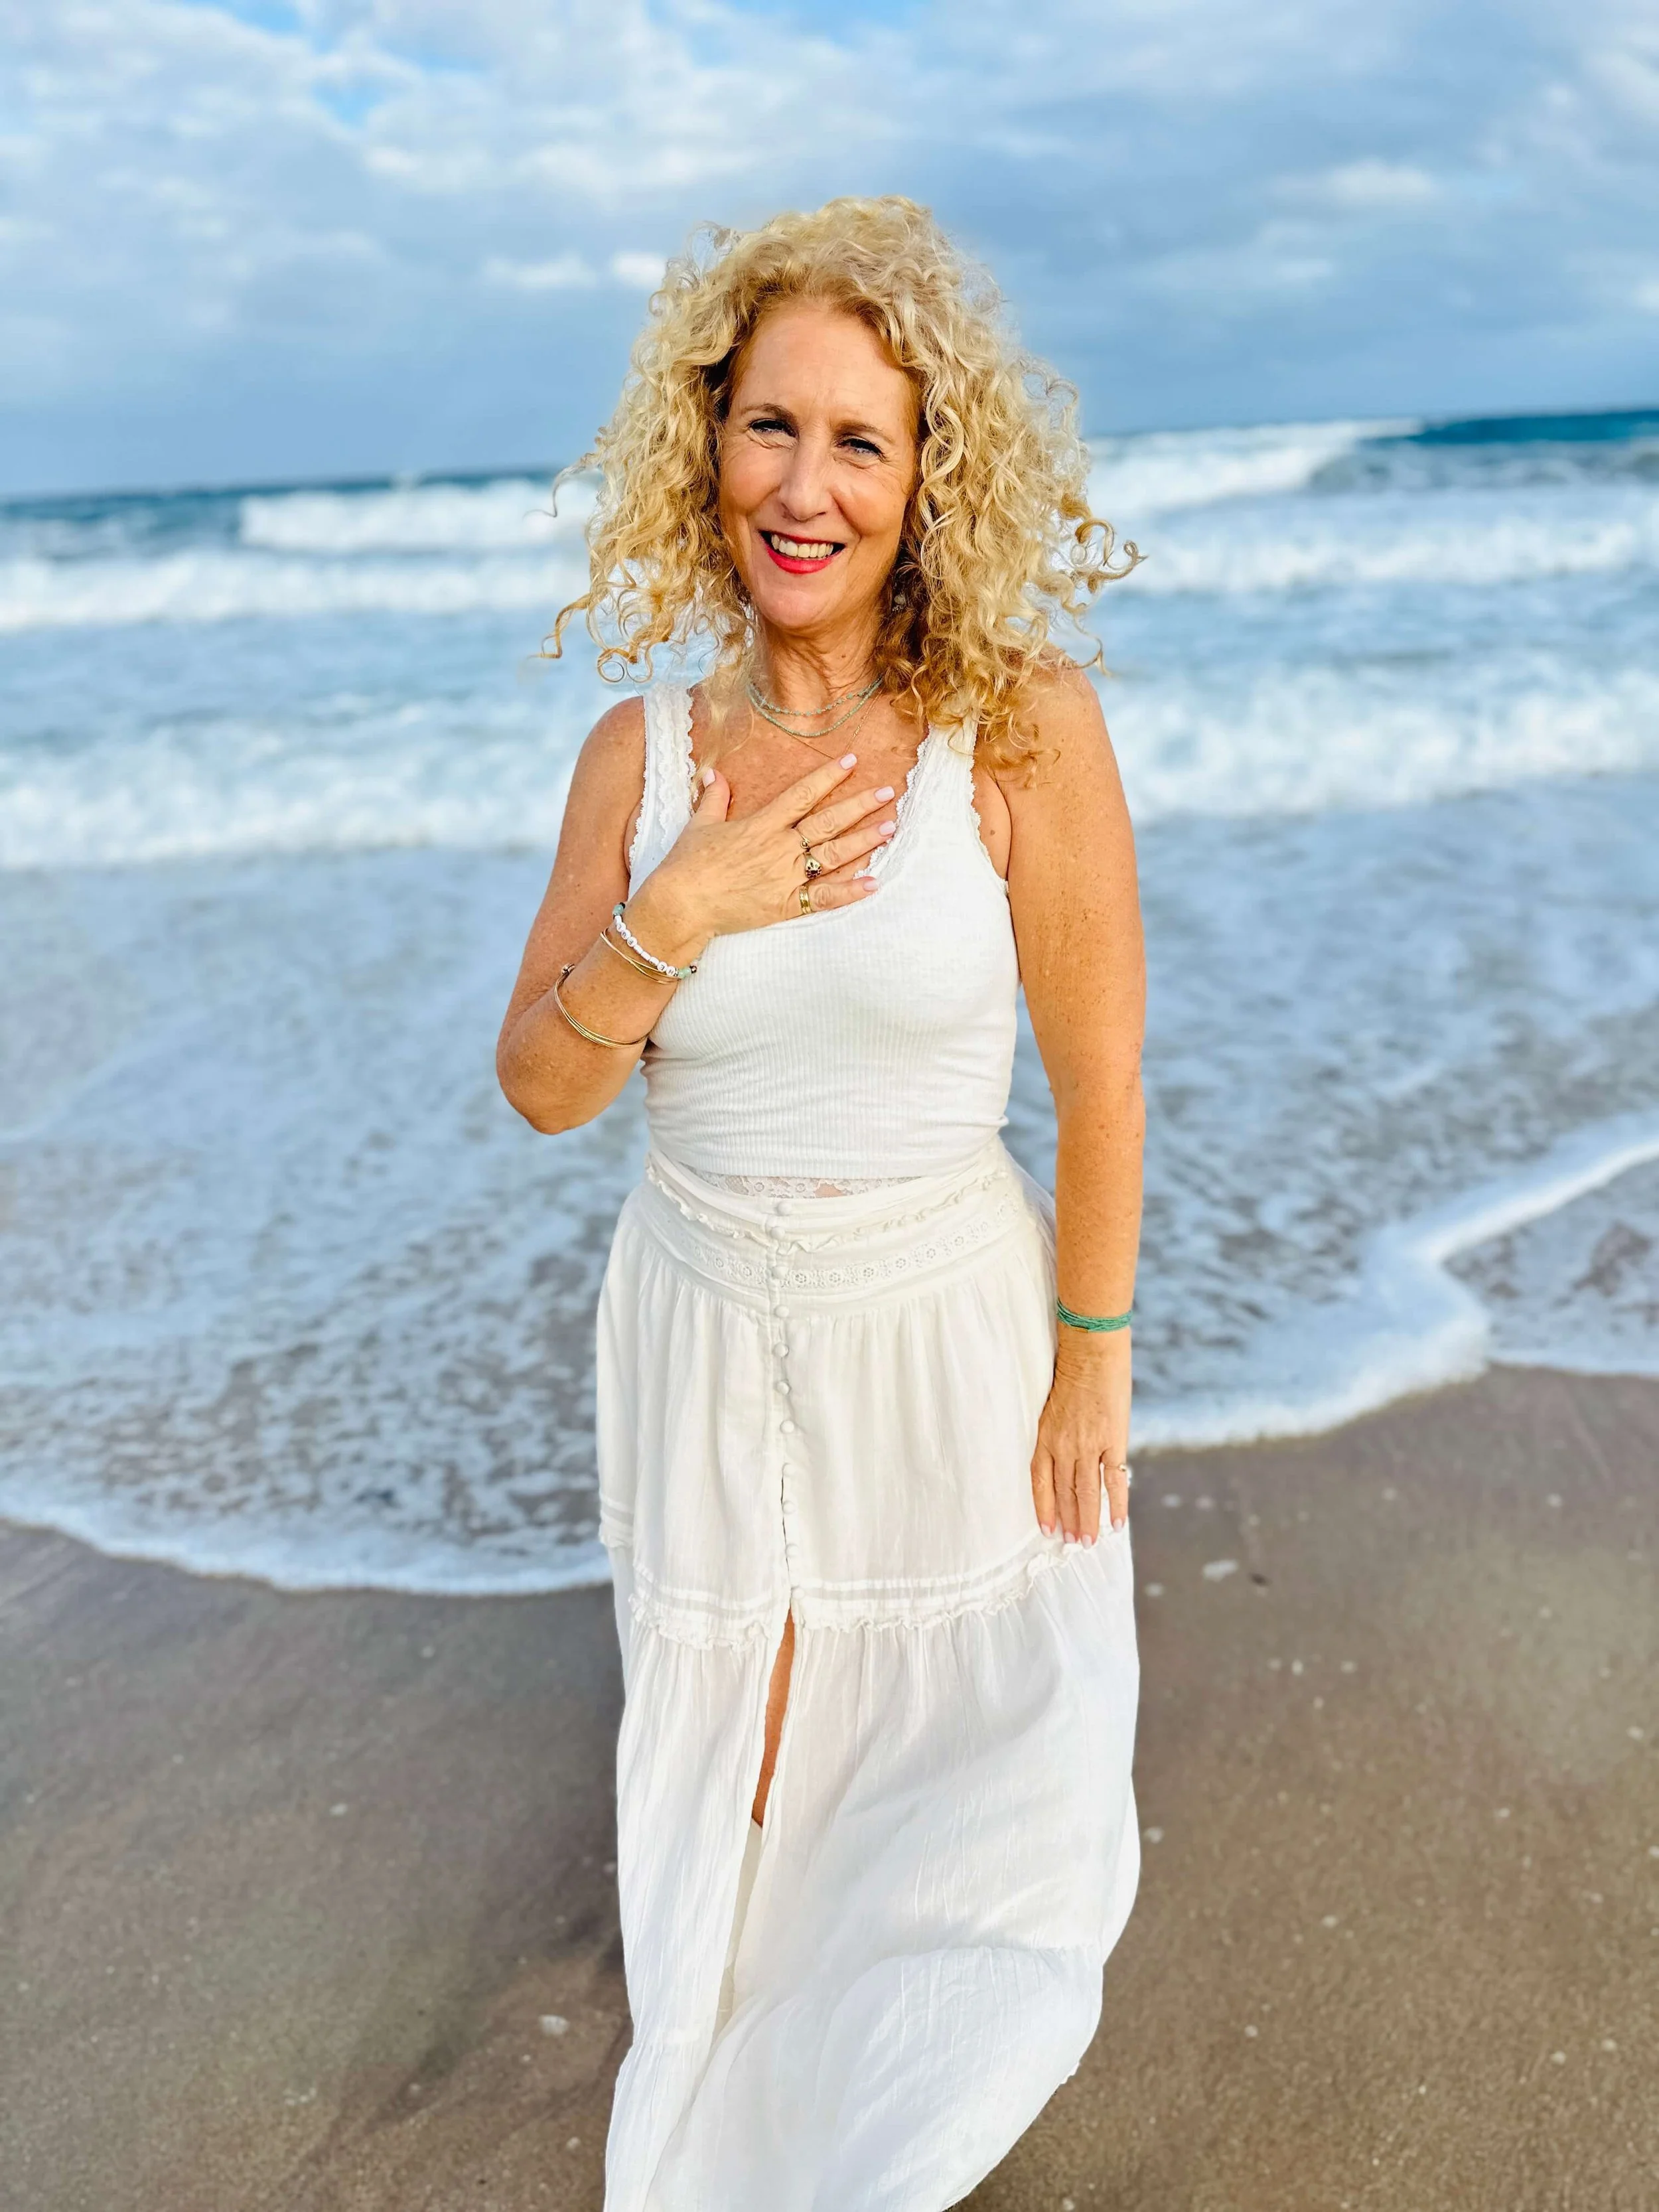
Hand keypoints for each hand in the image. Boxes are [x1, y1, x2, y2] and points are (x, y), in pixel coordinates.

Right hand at [626, 753, 895, 958]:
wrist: (680, 905)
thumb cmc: (687, 865)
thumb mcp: (699, 825)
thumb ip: (714, 798)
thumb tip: (715, 774)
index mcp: (761, 825)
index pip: (802, 795)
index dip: (828, 777)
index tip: (852, 762)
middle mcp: (779, 848)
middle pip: (827, 822)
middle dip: (859, 805)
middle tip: (888, 792)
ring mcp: (785, 877)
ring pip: (832, 855)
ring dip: (863, 841)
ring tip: (890, 828)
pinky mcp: (785, 905)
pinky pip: (823, 898)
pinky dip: (849, 891)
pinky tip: (874, 882)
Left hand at [1031, 1330, 1131, 1544]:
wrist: (1092, 1353)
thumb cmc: (1072, 1373)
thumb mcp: (1053, 1407)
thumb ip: (1058, 1434)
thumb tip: (1066, 1456)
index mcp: (1046, 1437)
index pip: (1040, 1482)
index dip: (1044, 1509)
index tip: (1048, 1530)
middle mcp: (1064, 1446)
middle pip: (1065, 1493)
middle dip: (1068, 1520)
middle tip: (1072, 1543)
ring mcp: (1089, 1446)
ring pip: (1087, 1493)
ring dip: (1088, 1520)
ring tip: (1089, 1542)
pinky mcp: (1113, 1441)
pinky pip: (1115, 1480)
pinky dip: (1117, 1504)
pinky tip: (1117, 1523)